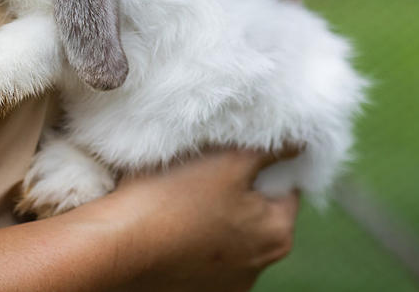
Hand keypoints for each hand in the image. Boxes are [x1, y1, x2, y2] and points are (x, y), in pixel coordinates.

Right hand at [104, 149, 300, 291]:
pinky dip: (191, 235)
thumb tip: (303, 141)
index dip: (266, 161)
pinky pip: (201, 254)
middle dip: (238, 188)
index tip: (239, 148)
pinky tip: (170, 219)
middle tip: (209, 165)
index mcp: (276, 236)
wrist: (114, 245)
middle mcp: (256, 270)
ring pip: (227, 233)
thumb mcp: (231, 160)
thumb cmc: (174, 198)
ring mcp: (223, 286)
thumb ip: (273, 149)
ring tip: (183, 192)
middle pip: (256, 212)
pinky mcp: (191, 290)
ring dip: (213, 213)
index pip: (287, 187)